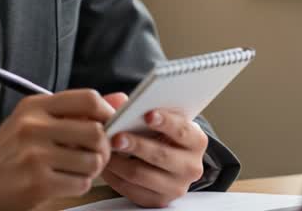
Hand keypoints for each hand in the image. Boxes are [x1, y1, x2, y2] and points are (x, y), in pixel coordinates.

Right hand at [0, 89, 114, 210]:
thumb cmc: (11, 150)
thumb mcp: (36, 120)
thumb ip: (76, 111)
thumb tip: (119, 99)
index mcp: (36, 106)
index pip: (88, 99)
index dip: (108, 112)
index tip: (109, 124)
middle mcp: (34, 126)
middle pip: (96, 132)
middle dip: (104, 147)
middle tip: (95, 153)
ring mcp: (35, 155)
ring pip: (93, 161)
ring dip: (92, 169)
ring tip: (77, 168)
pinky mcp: (38, 183)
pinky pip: (81, 184)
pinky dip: (79, 185)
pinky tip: (64, 181)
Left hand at [100, 93, 208, 207]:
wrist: (170, 161)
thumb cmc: (161, 133)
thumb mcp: (160, 117)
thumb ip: (141, 106)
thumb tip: (118, 100)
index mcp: (196, 141)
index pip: (183, 131)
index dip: (166, 122)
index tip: (147, 114)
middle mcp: (191, 166)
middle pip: (161, 155)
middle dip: (136, 145)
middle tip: (116, 136)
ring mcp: (176, 187)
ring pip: (142, 175)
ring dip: (119, 161)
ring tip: (104, 149)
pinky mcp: (158, 200)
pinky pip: (132, 190)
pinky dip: (115, 176)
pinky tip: (105, 164)